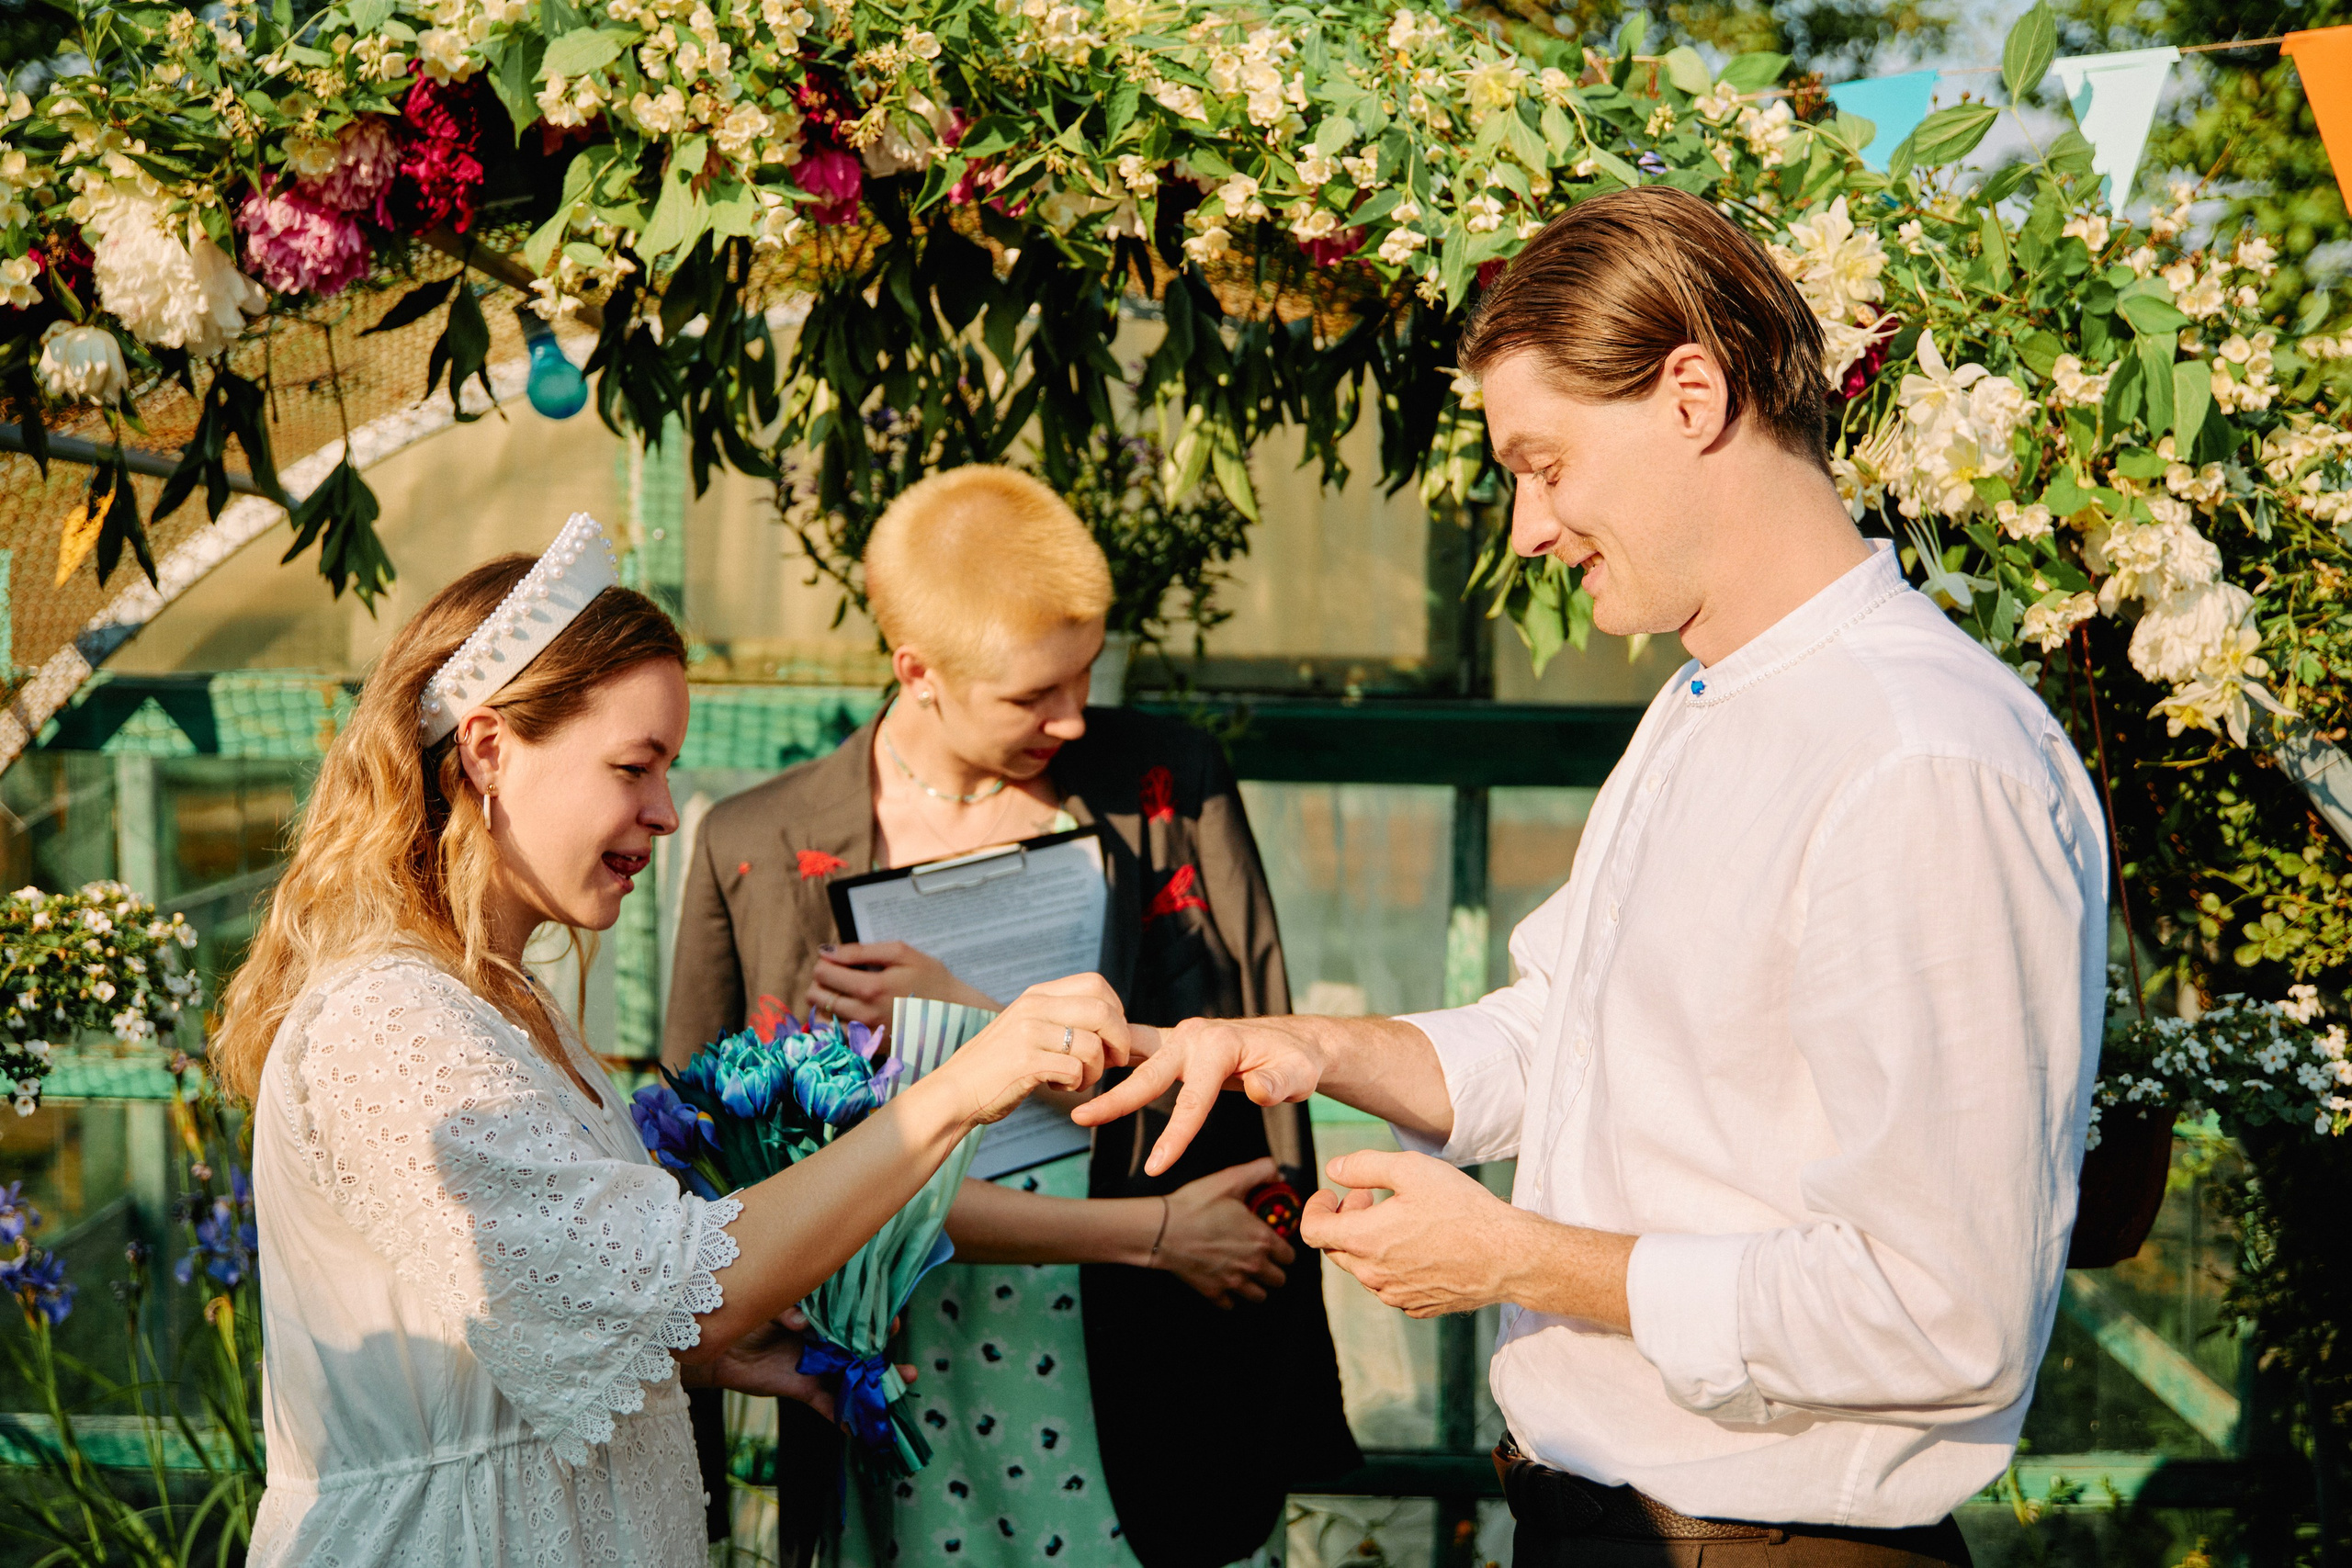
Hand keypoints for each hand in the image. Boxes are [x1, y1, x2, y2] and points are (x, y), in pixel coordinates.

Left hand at [701, 1306, 917, 1413]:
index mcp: (820, 1314)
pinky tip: (858, 1428)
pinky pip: (828, 1404)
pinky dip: (843, 1417)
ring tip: (899, 1393)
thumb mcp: (767, 1303)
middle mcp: (825, 1341)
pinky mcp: (804, 1389)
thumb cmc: (744, 1317)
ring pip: (853, 1378)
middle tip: (910, 1371)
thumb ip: (787, 1308)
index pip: (856, 1314)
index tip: (892, 1323)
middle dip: (888, 1359)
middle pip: (863, 1349)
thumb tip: (803, 1323)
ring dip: (877, 1388)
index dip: (877, 1318)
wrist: (717, 1349)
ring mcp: (818, 1367)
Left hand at [808, 941, 1000, 1025]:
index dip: (824, 962)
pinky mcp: (867, 1047)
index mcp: (871, 987)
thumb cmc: (930, 979)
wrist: (954, 1014)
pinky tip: (846, 1012)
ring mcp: (865, 1034)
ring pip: (821, 1017)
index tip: (835, 961)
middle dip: (821, 981)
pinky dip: (832, 1022)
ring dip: (823, 1002)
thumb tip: (826, 951)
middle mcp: (864, 1014)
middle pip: (817, 995)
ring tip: (840, 993)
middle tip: (837, 976)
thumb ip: (861, 950)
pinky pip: (833, 1035)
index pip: (823, 972)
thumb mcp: (901, 954)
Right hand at [926, 973, 1132, 1128]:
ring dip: (1096, 1070)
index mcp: (1036, 994)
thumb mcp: (1025, 1026)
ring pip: (1093, 1046)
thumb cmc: (997, 1065)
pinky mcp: (1025, 1062)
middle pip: (1103, 1012)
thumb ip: (1060, 1017)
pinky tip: (1059, 1087)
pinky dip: (1076, 1085)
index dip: (1116, 1009)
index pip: (1095, 983)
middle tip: (1116, 1061)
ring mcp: (1028, 1033)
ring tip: (1078, 1080)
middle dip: (1120, 1040)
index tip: (1112, 1035)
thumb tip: (1112, 1022)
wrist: (954, 1091)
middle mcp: (1033, 1007)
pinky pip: (1075, 1071)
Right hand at [1071, 1016, 1326, 1175]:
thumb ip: (1279, 1083)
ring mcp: (1182, 1037)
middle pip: (1149, 1074)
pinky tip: (1090, 1070)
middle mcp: (1194, 1036)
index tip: (1155, 1168)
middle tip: (1081, 1118)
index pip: (1191, 1100)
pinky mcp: (1176, 1044)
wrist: (1296, 1042)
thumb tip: (1259, 1090)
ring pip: (1136, 1059)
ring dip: (1105, 1076)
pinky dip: (1115, 1061)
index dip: (1174, 1137)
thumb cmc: (1298, 1063)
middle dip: (1115, 1099)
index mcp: (1219, 1045)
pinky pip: (1140, 1052)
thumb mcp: (1299, 1075)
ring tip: (1074, 1098)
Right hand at [1154, 1156, 1296, 1307]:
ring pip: (1259, 1296)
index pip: (1289, 1256)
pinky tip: (1224, 1282)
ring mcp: (1233, 1282)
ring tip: (1246, 1273)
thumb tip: (1279, 1176)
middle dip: (1273, 1270)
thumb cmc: (1196, 1204)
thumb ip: (1261, 1171)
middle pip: (1278, 1280)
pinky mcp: (1213, 1293)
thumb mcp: (1230, 1179)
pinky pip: (1231, 1304)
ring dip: (1256, 1286)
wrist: (1163, 1229)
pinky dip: (1230, 1297)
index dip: (1284, 1250)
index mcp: (1262, 1240)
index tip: (1275, 1246)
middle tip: (1262, 1260)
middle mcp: (1253, 1265)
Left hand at [1300, 1150, 1532, 1319]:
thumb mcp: (1410, 1169)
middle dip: (1345, 1219)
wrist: (1507, 1256)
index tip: (1332, 1194)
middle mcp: (1373, 1275)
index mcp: (1363, 1240)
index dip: (1315, 1208)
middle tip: (1370, 1196)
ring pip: (1364, 1268)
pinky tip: (1418, 1244)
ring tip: (1398, 1216)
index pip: (1312, 1231)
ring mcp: (1395, 1296)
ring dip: (1368, 1241)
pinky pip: (1390, 1285)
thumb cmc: (1461, 1209)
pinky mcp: (1418, 1307)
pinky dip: (1391, 1263)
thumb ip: (1363, 1166)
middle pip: (1336, 1248)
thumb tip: (1334, 1170)